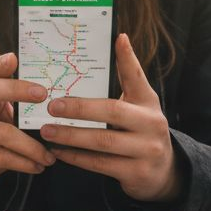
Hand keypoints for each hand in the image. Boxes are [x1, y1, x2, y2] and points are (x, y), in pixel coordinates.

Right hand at [0, 53, 56, 196]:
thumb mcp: (2, 120)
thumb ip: (18, 109)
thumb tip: (57, 102)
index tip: (14, 58)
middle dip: (17, 89)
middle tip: (44, 95)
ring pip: (3, 133)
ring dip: (32, 146)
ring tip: (49, 156)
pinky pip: (2, 157)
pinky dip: (24, 163)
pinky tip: (37, 167)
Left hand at [41, 33, 184, 202]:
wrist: (163, 172)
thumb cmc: (140, 132)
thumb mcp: (138, 108)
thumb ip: (123, 86)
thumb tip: (110, 47)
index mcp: (148, 103)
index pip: (137, 77)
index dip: (128, 58)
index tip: (118, 38)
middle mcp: (151, 123)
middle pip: (113, 111)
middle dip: (79, 108)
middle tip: (51, 105)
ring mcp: (146, 149)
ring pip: (103, 140)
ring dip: (71, 135)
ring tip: (47, 130)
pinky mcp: (137, 172)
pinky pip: (100, 164)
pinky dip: (76, 157)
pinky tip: (58, 151)